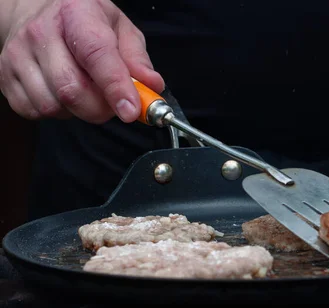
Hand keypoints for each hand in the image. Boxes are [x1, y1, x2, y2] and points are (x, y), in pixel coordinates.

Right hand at [0, 0, 163, 122]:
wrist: (33, 10)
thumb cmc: (82, 21)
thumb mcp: (118, 27)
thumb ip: (137, 58)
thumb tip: (151, 86)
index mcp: (76, 14)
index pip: (96, 54)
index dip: (115, 86)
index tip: (131, 110)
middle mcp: (41, 32)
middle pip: (72, 90)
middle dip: (101, 108)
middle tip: (113, 103)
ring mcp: (17, 55)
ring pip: (53, 106)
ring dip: (77, 111)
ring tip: (84, 91)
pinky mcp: (5, 77)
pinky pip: (34, 112)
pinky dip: (56, 113)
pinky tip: (62, 94)